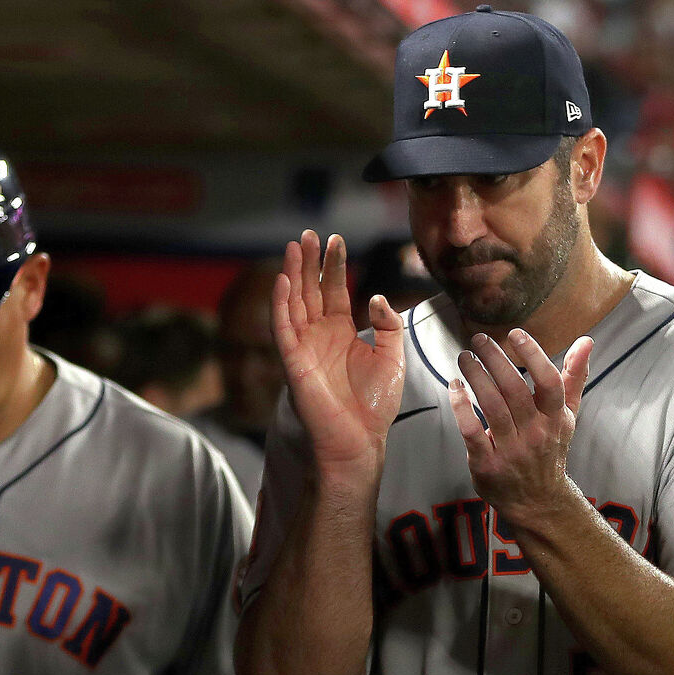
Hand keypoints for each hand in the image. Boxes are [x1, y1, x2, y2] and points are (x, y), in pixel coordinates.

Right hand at [272, 230, 405, 474]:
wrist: (361, 440)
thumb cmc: (375, 403)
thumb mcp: (392, 356)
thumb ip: (388, 324)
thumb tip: (376, 296)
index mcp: (341, 332)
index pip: (334, 290)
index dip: (334, 265)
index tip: (336, 239)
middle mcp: (319, 335)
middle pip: (310, 290)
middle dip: (309, 262)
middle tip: (310, 234)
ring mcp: (304, 347)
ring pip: (294, 302)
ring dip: (292, 274)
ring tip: (295, 247)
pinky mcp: (293, 362)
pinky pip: (282, 329)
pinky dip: (281, 305)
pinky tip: (283, 282)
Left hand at [449, 329, 594, 525]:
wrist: (538, 501)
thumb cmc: (550, 449)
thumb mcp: (567, 416)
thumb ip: (574, 377)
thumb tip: (587, 341)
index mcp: (555, 419)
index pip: (548, 383)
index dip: (533, 355)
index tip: (516, 334)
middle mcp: (535, 434)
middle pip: (514, 390)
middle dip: (495, 360)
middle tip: (479, 339)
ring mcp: (510, 450)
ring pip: (491, 407)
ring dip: (475, 377)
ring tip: (465, 357)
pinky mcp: (487, 464)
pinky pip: (471, 432)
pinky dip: (460, 407)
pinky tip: (454, 386)